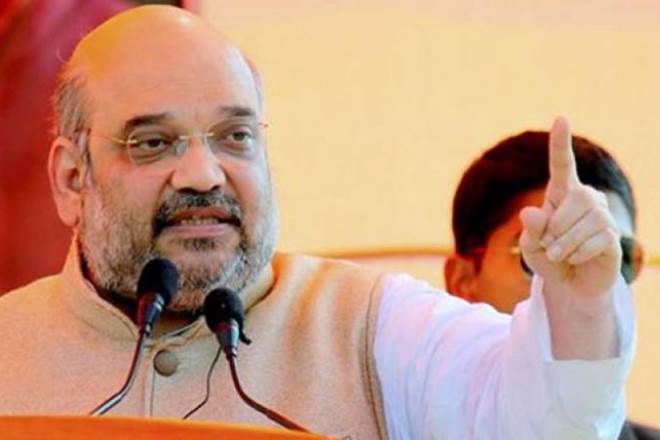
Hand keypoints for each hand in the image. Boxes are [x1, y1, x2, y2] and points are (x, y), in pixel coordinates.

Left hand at [518, 117, 621, 299]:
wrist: (570, 284)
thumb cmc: (548, 258)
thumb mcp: (530, 246)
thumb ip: (529, 231)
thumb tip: (530, 212)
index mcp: (561, 195)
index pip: (562, 165)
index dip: (561, 143)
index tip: (561, 118)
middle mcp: (586, 199)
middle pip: (576, 198)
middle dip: (556, 225)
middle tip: (549, 244)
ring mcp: (602, 216)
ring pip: (586, 220)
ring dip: (565, 242)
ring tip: (560, 254)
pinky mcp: (613, 237)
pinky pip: (596, 239)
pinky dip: (578, 253)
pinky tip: (575, 259)